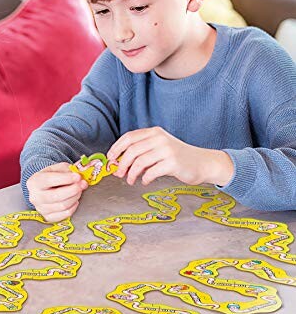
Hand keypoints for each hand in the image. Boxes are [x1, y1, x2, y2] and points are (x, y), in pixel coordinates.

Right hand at [26, 163, 88, 221]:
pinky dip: (73, 207)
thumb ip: (68, 170)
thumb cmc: (50, 177)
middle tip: (82, 184)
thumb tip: (81, 175)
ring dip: (75, 197)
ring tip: (79, 190)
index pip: (49, 180)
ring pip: (62, 206)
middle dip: (73, 189)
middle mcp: (35, 197)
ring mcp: (41, 208)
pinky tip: (74, 200)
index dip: (65, 179)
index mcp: (35, 182)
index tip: (77, 176)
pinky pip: (65, 214)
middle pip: (56, 196)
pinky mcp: (48, 217)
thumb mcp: (57, 168)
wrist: (43, 188)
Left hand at [107, 127, 233, 186]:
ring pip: (139, 162)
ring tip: (130, 180)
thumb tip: (119, 163)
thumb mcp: (159, 148)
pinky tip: (145, 181)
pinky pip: (151, 172)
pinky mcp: (172, 163)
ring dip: (131, 173)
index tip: (110, 158)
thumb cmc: (177, 157)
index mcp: (154, 132)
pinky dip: (144, 178)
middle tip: (118, 173)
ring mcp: (167, 150)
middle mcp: (159, 138)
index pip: (129, 137)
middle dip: (122, 163)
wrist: (202, 163)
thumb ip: (141, 152)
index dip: (116, 148)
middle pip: (132, 150)